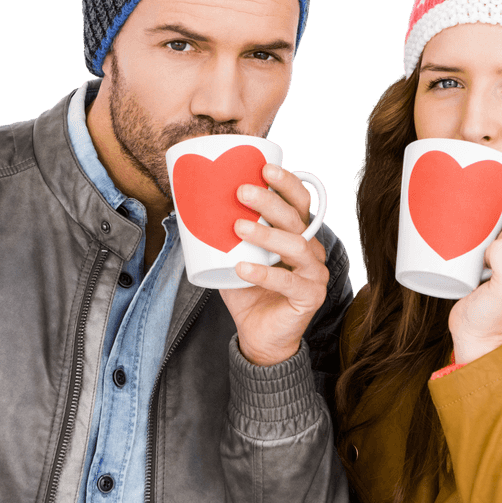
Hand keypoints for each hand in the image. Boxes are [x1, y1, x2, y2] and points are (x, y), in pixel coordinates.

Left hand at [220, 165, 328, 366]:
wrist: (259, 334)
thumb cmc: (248, 290)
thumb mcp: (234, 255)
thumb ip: (222, 233)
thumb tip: (186, 204)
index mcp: (298, 234)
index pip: (300, 201)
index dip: (286, 182)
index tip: (263, 168)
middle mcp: (312, 250)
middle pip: (296, 219)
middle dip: (269, 201)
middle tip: (241, 192)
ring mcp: (315, 273)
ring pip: (296, 246)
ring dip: (266, 234)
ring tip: (238, 227)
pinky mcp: (310, 297)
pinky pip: (288, 282)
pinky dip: (264, 273)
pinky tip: (242, 268)